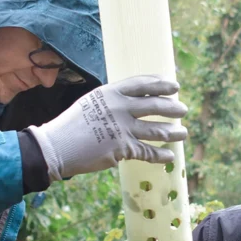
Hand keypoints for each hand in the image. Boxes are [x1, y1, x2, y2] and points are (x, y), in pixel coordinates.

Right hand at [29, 74, 187, 179]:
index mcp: (111, 92)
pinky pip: (147, 151)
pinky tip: (169, 156)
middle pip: (154, 105)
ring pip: (155, 130)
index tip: (174, 86)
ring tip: (183, 133)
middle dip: (172, 107)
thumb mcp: (92, 103)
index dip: (160, 84)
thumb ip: (113, 101)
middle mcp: (119, 107)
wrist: (57, 146)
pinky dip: (160, 155)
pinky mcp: (122, 148)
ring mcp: (122, 128)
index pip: (142, 84)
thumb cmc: (72, 125)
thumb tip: (133, 103)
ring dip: (172, 132)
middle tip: (183, 109)